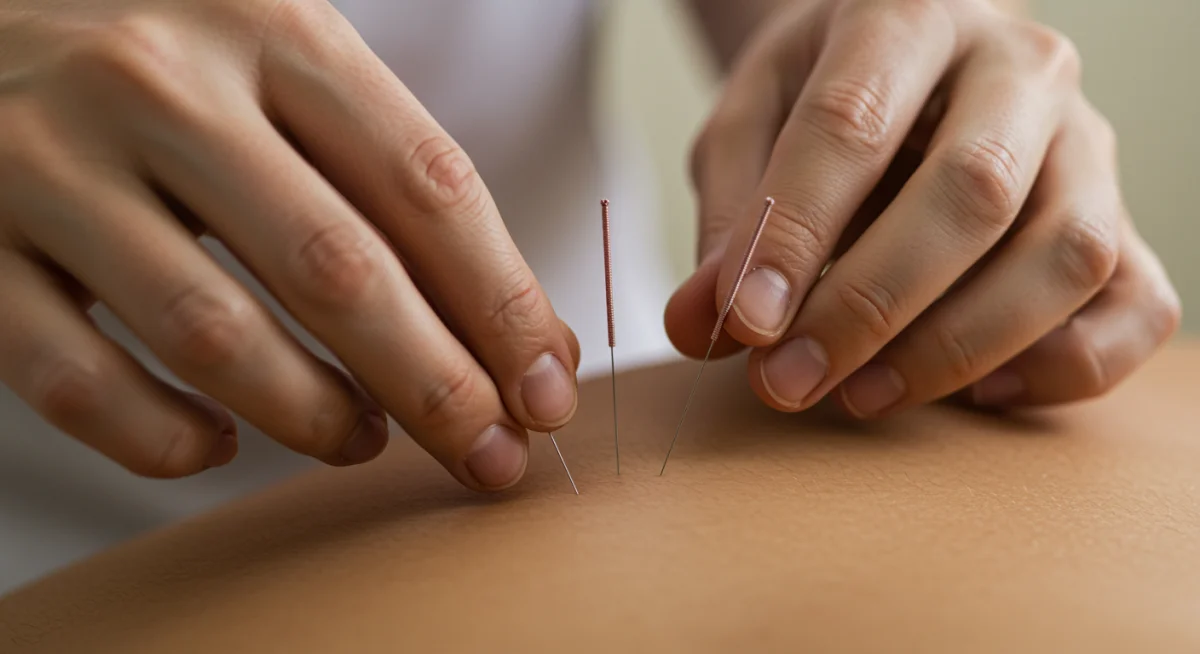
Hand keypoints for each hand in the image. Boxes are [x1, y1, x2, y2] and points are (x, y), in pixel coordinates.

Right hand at [0, 0, 578, 488]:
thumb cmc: (177, 58)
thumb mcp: (293, 69)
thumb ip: (400, 181)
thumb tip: (529, 341)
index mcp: (270, 27)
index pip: (426, 185)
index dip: (503, 306)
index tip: (546, 389)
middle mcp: (160, 84)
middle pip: (337, 270)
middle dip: (437, 388)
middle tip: (492, 457)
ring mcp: (51, 164)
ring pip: (213, 336)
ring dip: (314, 418)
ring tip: (363, 441)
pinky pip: (75, 382)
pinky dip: (160, 439)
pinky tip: (217, 444)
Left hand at [667, 0, 1180, 416]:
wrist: (912, 66)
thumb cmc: (821, 96)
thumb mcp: (748, 127)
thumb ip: (729, 218)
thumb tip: (702, 324)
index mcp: (908, 16)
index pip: (854, 125)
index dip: (796, 235)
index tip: (744, 325)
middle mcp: (1018, 69)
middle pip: (974, 193)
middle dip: (871, 306)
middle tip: (786, 382)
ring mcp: (1088, 144)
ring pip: (1065, 255)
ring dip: (956, 348)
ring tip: (858, 396)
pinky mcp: (1125, 220)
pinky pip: (1136, 307)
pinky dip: (1064, 366)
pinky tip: (977, 392)